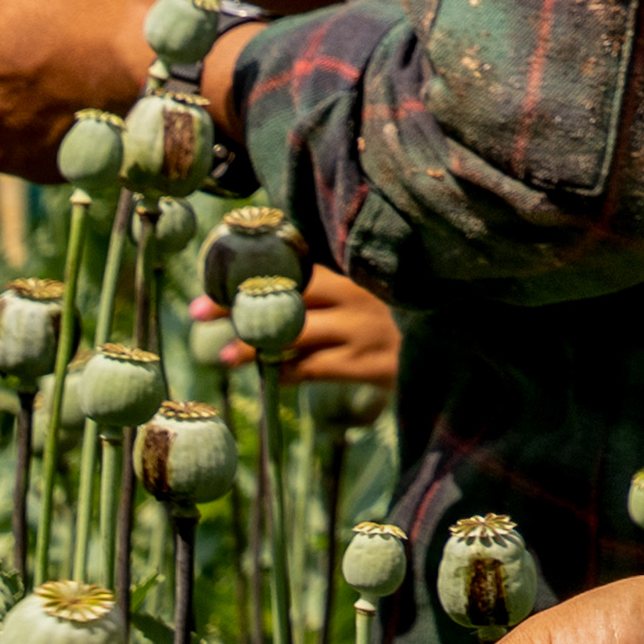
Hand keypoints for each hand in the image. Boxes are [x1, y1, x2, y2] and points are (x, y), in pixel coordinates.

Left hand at [196, 267, 398, 386]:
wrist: (445, 360)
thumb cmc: (393, 326)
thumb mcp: (364, 299)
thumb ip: (325, 290)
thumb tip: (263, 288)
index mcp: (352, 275)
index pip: (292, 267)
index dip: (249, 275)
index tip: (209, 280)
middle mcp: (356, 297)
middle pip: (285, 296)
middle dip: (238, 305)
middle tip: (197, 312)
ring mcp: (363, 331)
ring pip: (295, 335)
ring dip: (254, 347)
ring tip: (224, 356)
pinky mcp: (368, 365)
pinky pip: (312, 369)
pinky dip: (285, 373)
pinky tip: (268, 376)